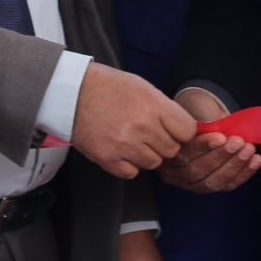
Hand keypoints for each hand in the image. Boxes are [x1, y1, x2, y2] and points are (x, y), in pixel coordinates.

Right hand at [70, 64, 198, 179]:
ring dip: (146, 155)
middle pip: (172, 150)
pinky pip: (132, 173)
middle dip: (164, 143)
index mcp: (153, 105)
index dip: (182, 131)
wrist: (72, 93)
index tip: (173, 129)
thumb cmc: (109, 87)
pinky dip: (128, 165)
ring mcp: (124, 144)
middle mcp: (142, 127)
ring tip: (133, 140)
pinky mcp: (108, 158)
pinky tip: (121, 150)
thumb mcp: (143, 88)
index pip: (187, 131)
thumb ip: (165, 108)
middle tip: (149, 134)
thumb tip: (184, 128)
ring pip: (153, 163)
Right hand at [157, 87, 260, 194]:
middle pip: (197, 170)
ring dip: (235, 165)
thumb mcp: (193, 117)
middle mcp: (174, 173)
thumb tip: (224, 127)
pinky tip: (256, 161)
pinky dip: (244, 174)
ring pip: (212, 182)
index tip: (220, 137)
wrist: (198, 129)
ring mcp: (191, 184)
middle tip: (239, 142)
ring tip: (250, 150)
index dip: (203, 146)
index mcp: (167, 151)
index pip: (183, 153)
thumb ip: (203, 124)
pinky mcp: (208, 188)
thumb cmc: (195, 122)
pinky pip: (227, 186)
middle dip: (222, 156)